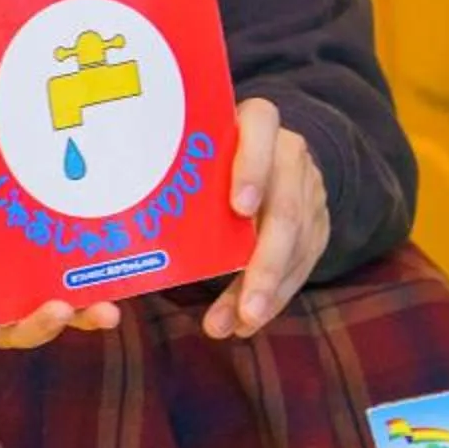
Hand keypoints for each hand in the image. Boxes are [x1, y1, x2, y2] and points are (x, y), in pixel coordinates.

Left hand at [206, 98, 330, 338]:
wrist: (275, 156)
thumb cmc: (212, 158)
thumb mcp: (202, 152)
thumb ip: (184, 173)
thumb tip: (129, 231)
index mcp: (258, 123)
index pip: (261, 126)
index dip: (252, 165)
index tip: (239, 207)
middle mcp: (290, 154)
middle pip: (287, 209)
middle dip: (265, 263)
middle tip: (245, 308)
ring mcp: (310, 190)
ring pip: (299, 245)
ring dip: (269, 291)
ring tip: (240, 324)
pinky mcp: (319, 223)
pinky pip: (303, 265)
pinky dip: (275, 297)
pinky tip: (248, 321)